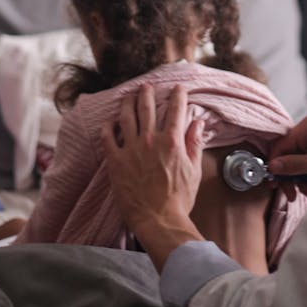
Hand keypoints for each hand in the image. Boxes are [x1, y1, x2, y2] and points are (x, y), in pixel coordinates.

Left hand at [102, 83, 205, 269]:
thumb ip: (194, 144)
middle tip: (146, 85)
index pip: (175, 110)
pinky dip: (108, 127)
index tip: (178, 88)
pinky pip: (108, 138)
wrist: (158, 220)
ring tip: (128, 96)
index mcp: (171, 141)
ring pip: (126, 117)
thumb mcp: (193, 170)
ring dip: (127, 103)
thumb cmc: (178, 199)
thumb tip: (198, 123)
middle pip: (146, 108)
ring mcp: (131, 149)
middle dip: (147, 93)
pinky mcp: (116, 161)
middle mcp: (150, 140)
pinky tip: (109, 122)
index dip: (178, 95)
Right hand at [267, 114, 306, 201]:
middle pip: (288, 155)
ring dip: (299, 180)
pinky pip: (306, 165)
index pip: (282, 145)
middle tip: (291, 194)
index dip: (276, 164)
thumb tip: (273, 166)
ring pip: (296, 162)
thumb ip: (295, 164)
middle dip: (290, 176)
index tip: (275, 182)